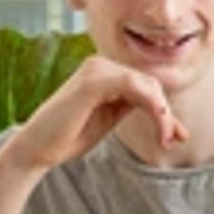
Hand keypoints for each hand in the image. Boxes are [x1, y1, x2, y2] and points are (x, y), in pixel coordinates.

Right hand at [5, 57, 186, 172]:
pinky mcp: (92, 81)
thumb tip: (168, 116)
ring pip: (146, 84)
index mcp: (103, 72)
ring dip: (162, 113)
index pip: (145, 84)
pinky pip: (134, 85)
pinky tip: (159, 124)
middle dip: (167, 113)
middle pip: (150, 83)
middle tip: (176, 140)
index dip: (165, 109)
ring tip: (164, 139)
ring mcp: (95, 69)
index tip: (177, 136)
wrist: (36, 149)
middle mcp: (99, 64)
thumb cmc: (68, 136)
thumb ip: (133, 107)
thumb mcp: (109, 118)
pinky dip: (152, 105)